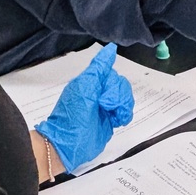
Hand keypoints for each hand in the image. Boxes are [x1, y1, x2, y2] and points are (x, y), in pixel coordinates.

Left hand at [36, 43, 133, 171]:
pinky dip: (125, 114)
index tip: (106, 96)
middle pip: (121, 84)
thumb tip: (110, 49)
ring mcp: (105, 106)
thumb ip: (98, 68)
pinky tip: (117, 120)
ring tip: (113, 115)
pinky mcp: (110, 118)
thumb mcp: (85, 87)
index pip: (110, 72)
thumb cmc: (73, 116)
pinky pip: (126, 110)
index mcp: (90, 82)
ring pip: (125, 97)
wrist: (70, 145)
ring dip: (123, 105)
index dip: (112, 82)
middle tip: (106, 106)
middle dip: (118, 96)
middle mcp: (98, 92)